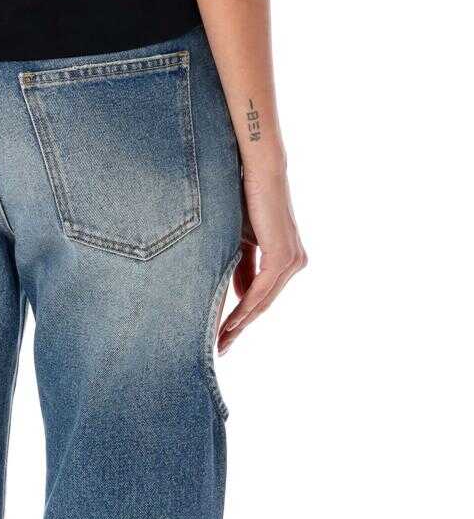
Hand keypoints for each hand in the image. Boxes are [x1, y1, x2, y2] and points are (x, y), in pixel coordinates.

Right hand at [218, 163, 306, 353]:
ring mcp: (293, 260)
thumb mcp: (242, 241)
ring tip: (222, 338)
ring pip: (263, 300)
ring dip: (242, 321)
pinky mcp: (284, 256)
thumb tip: (237, 297)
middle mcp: (295, 263)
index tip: (225, 334)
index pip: (263, 296)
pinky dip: (246, 305)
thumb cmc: (247, 200)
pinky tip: (232, 319)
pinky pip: (262, 289)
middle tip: (222, 346)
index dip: (243, 316)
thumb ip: (242, 268)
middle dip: (241, 326)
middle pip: (264, 304)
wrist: (259, 171)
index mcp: (287, 260)